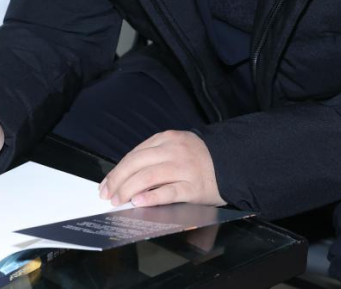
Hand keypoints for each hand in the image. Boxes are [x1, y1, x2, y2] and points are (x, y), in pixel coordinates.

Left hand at [99, 130, 223, 207]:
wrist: (234, 163)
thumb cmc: (201, 159)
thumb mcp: (178, 148)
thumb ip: (156, 156)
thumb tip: (127, 176)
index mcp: (168, 138)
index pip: (135, 154)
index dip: (117, 170)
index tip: (106, 183)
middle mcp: (174, 151)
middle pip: (137, 164)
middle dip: (118, 181)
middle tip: (108, 195)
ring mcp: (184, 168)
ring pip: (148, 177)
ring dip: (128, 190)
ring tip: (118, 201)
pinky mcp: (193, 187)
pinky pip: (168, 192)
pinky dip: (151, 197)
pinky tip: (139, 202)